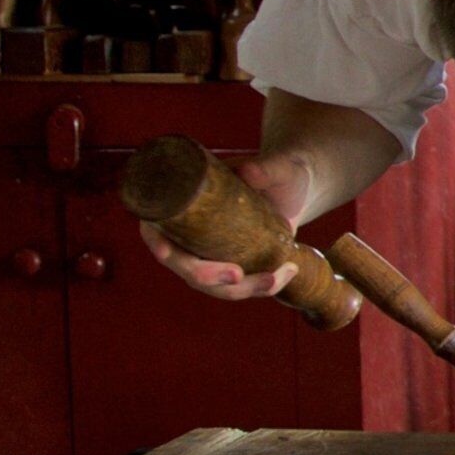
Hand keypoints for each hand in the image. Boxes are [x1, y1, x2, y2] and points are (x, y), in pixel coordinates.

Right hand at [136, 152, 314, 302]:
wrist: (297, 189)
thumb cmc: (280, 171)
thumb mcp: (277, 167)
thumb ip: (265, 168)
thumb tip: (247, 171)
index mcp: (185, 204)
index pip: (157, 229)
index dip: (157, 243)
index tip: (166, 251)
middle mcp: (191, 234)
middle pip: (185, 266)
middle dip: (209, 276)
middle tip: (238, 275)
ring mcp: (210, 255)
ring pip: (214, 284)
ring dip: (244, 288)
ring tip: (276, 277)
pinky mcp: (232, 266)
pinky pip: (238, 285)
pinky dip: (259, 286)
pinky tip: (284, 275)